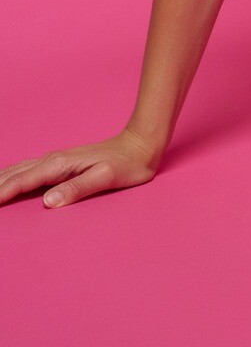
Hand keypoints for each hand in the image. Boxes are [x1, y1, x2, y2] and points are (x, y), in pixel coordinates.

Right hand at [0, 127, 159, 209]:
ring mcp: (56, 161)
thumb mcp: (105, 177)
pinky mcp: (60, 164)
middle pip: (14, 174)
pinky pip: (27, 170)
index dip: (1, 193)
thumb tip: (48, 201)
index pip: (22, 181)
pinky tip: (7, 181)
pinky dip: (11, 177)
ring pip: (18, 170)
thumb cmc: (126, 164)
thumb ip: (77, 188)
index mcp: (59, 165)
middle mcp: (53, 160)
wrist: (140, 145)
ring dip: (0, 180)